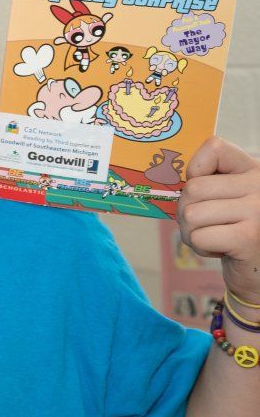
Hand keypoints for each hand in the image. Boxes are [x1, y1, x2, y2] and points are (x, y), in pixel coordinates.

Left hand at [178, 135, 259, 301]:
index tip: (204, 191)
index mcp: (255, 170)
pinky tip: (222, 248)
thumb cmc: (233, 229)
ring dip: (192, 232)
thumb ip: (207, 180)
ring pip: (191, 214)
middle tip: (206, 224)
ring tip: (214, 236)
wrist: (258, 269)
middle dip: (187, 212)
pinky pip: (198, 236)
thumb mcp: (226, 197)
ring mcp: (258, 211)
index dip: (195, 170)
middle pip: (193, 188)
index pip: (214, 147)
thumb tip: (166, 168)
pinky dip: (201, 247)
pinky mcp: (249, 238)